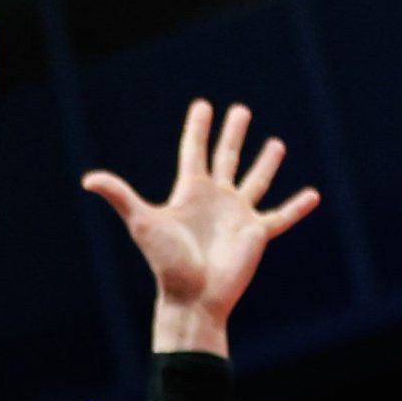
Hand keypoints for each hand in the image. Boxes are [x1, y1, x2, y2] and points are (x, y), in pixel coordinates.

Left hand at [83, 99, 319, 356]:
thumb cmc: (166, 261)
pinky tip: (313, 195)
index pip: (194, 151)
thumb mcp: (143, 222)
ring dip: (265, 163)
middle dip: (233, 134)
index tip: (203, 104)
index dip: (198, 129)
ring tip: (276, 143)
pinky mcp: (256, 234)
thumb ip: (120, 196)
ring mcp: (237, 215)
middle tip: (241, 110)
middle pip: (226, 158)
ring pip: (255, 182)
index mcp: (190, 192)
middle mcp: (215, 200)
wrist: (192, 296)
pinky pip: (281, 217)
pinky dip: (297, 207)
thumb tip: (88, 180)